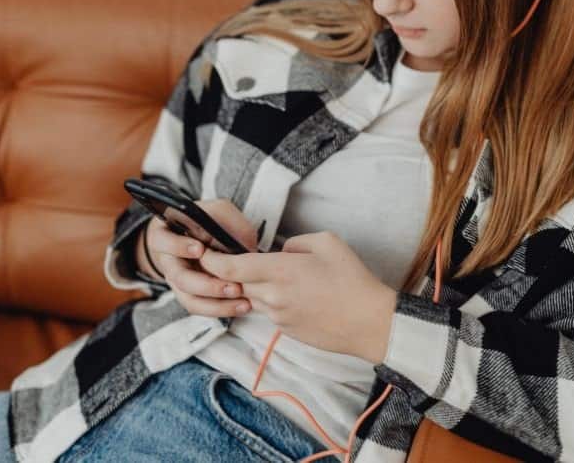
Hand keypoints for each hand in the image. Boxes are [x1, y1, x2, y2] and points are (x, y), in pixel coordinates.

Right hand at [142, 199, 258, 317]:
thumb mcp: (218, 212)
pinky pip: (201, 307)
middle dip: (206, 284)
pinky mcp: (190, 296)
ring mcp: (178, 282)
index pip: (162, 240)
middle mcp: (168, 261)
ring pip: (189, 299)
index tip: (199, 249)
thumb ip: (228, 222)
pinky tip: (241, 306)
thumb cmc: (209, 222)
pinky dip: (221, 308)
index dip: (179, 246)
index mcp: (166, 235)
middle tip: (232, 286)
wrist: (203, 239)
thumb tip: (244, 245)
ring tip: (242, 301)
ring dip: (216, 303)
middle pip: (179, 278)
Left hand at [198, 231, 397, 363]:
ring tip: (281, 278)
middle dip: (230, 273)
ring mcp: (278, 316)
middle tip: (233, 260)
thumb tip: (281, 252)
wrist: (369, 322)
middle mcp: (273, 296)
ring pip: (253, 298)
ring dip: (255, 288)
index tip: (204, 252)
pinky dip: (274, 302)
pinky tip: (299, 296)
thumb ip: (294, 243)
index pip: (230, 268)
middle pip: (235, 284)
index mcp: (280, 271)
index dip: (211, 260)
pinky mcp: (286, 331)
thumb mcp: (326, 242)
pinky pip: (270, 312)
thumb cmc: (352, 279)